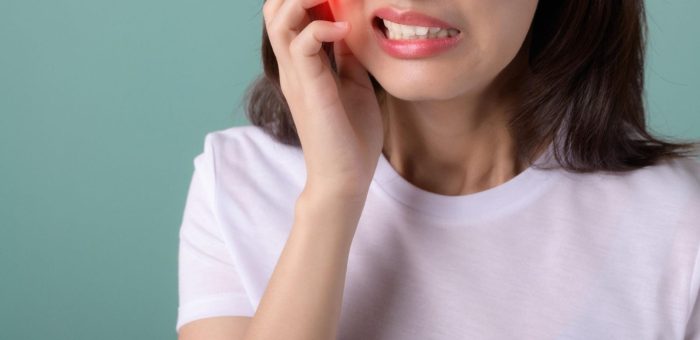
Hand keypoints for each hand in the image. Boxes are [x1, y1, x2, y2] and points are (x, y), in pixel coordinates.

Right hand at [263, 0, 384, 198]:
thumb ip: (347, 56)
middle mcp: (292, 66)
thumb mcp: (354, 84)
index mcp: (302, 64)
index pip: (289, 14)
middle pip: (275, 10)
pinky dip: (322, 27)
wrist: (345, 178)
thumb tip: (350, 28)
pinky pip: (302, 44)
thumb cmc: (351, 136)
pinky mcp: (308, 88)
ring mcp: (296, 76)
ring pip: (280, 19)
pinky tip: (343, 29)